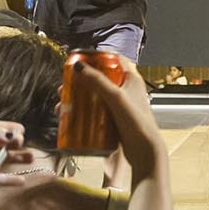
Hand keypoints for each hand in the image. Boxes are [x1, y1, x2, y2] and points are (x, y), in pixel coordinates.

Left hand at [0, 117, 31, 193]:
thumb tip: (10, 137)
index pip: (0, 128)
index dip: (12, 131)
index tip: (19, 136)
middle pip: (3, 143)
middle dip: (16, 144)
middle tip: (22, 147)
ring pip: (2, 159)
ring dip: (17, 159)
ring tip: (32, 160)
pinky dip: (8, 180)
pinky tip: (22, 181)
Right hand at [69, 61, 165, 179]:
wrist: (145, 152)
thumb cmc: (137, 124)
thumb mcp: (115, 97)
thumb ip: (97, 81)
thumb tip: (77, 66)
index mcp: (132, 79)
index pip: (113, 59)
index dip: (96, 57)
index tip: (79, 60)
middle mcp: (126, 91)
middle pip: (99, 79)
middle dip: (80, 81)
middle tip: (65, 86)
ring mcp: (120, 107)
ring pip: (95, 97)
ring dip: (78, 98)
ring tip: (63, 105)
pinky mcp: (115, 121)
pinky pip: (96, 112)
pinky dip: (83, 112)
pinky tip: (71, 117)